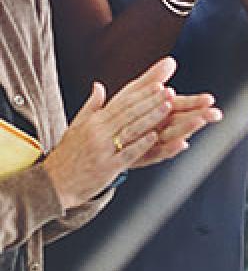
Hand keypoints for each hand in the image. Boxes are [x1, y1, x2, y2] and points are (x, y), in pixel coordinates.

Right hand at [42, 58, 216, 209]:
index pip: (122, 104)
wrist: (54, 184)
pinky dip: (142, 144)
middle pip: (129, 114)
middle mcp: (98, 133)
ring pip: (131, 130)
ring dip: (151, 118)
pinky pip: (127, 153)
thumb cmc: (68, 155)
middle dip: (151, 101)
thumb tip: (99, 86)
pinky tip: (156, 136)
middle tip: (170, 92)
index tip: (158, 85)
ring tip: (168, 108)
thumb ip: (91, 106)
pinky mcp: (108, 167)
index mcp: (93, 122)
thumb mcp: (76, 127)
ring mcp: (103, 150)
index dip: (142, 94)